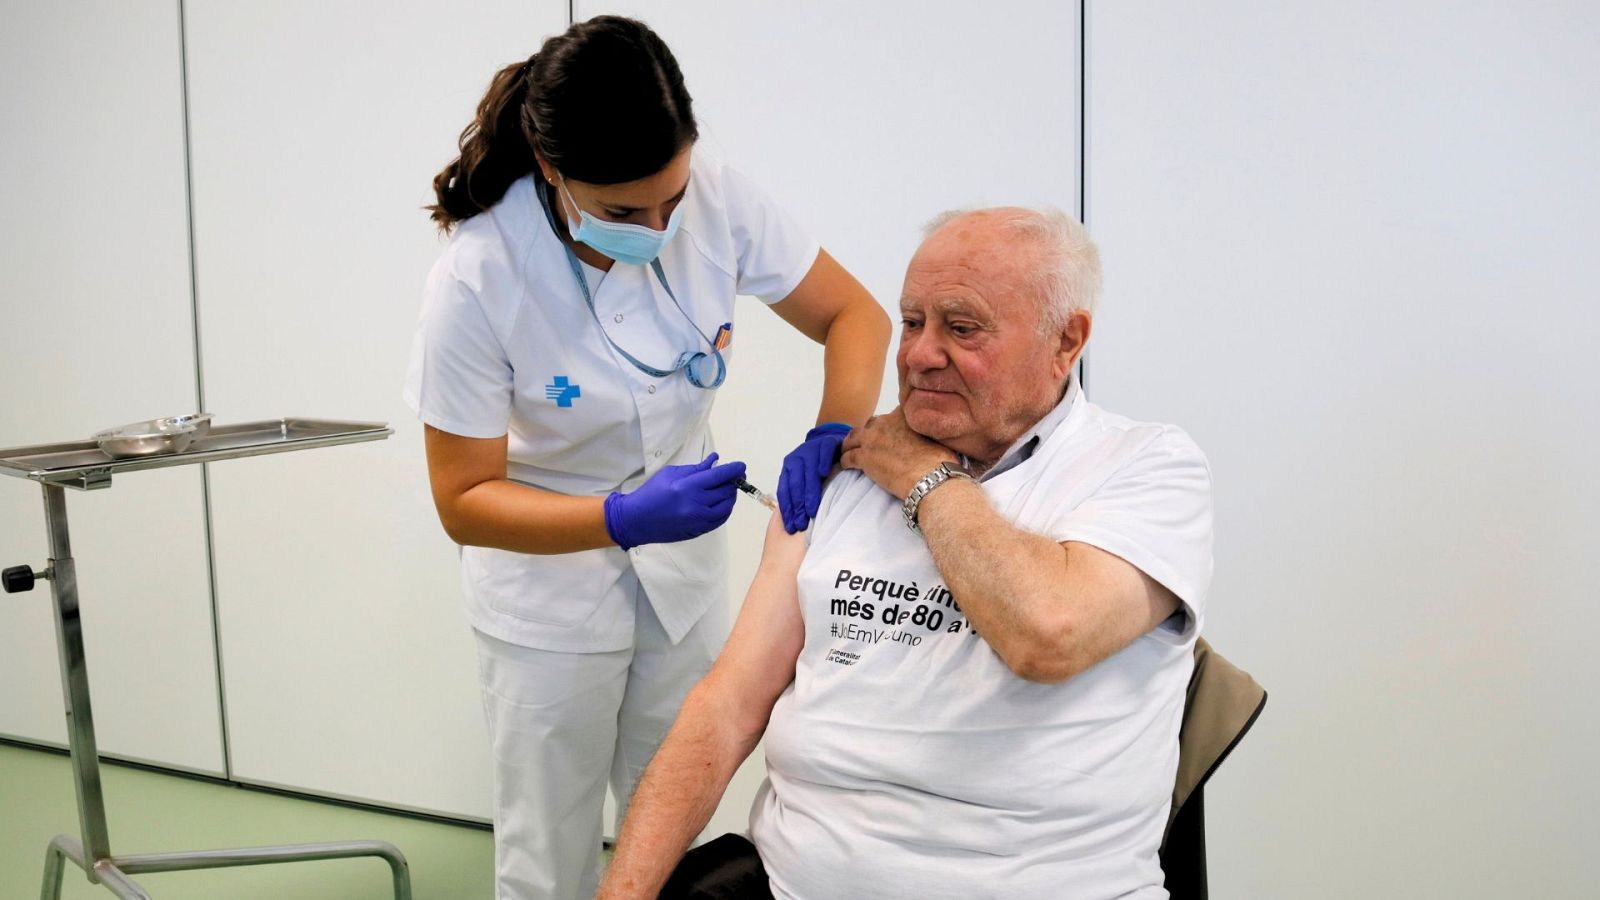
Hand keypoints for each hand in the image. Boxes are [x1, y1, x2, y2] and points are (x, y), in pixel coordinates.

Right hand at [604, 453, 745, 549]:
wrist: (636, 520)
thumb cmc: (651, 493)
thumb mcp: (670, 474)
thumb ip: (695, 469)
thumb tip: (715, 461)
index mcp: (689, 486)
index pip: (721, 476)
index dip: (735, 469)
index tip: (742, 466)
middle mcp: (697, 504)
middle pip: (727, 491)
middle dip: (735, 481)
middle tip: (735, 476)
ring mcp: (699, 520)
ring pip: (727, 506)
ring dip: (731, 495)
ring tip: (728, 488)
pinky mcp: (699, 530)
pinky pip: (721, 519)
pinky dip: (726, 509)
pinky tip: (722, 502)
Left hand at [778, 423, 850, 532]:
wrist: (832, 441)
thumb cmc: (819, 466)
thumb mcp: (806, 479)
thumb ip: (799, 494)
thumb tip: (794, 521)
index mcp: (788, 468)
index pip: (785, 490)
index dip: (787, 509)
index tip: (791, 526)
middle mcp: (797, 458)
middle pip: (795, 483)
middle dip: (798, 505)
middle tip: (802, 523)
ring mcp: (811, 449)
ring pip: (808, 471)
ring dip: (809, 491)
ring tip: (812, 509)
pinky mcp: (826, 443)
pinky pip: (824, 452)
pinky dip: (823, 462)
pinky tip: (824, 474)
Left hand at [839, 407, 956, 497]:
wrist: (931, 478)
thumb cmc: (940, 461)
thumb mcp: (935, 435)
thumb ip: (926, 428)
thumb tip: (929, 434)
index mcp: (902, 414)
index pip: (890, 415)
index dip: (889, 425)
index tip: (889, 433)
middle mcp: (885, 422)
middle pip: (870, 424)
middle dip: (869, 433)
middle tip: (871, 444)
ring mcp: (872, 440)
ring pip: (852, 438)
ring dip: (850, 444)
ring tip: (850, 451)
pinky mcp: (864, 458)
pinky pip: (847, 457)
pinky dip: (845, 461)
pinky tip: (846, 466)